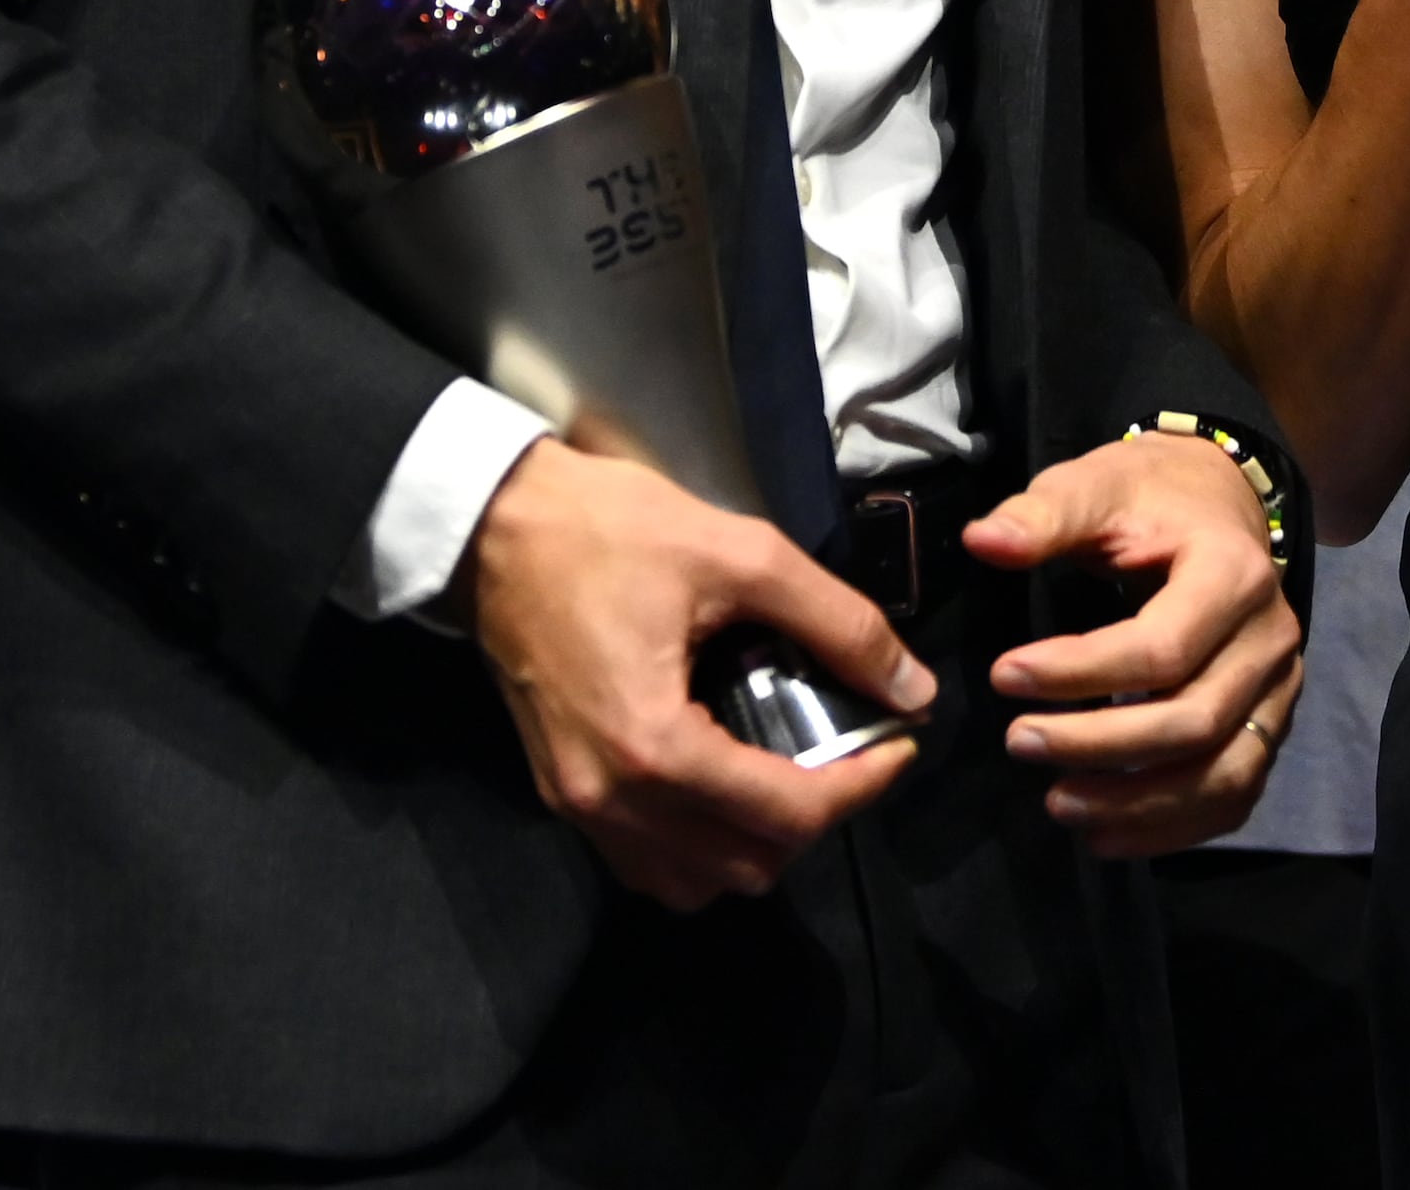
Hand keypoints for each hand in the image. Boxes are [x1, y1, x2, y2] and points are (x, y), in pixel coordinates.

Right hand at [459, 437, 929, 908]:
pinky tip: (724, 785)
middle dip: (813, 819)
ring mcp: (579, 807)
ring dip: (755, 846)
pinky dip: (698, 850)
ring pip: (694, 884)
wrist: (495, 526)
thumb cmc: (613, 530)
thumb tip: (915, 689)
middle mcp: (613, 801)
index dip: (863, 787)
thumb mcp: (741, 554)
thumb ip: (839, 623)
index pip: (787, 814)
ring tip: (787, 773)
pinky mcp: (560, 795)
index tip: (899, 742)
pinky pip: (644, 863)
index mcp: (657, 747)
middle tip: (845, 754)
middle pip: (746, 866)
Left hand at [966, 432, 1306, 859]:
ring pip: (1221, 774)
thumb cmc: (1149, 497)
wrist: (1218, 502)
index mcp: (1233, 574)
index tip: (1003, 676)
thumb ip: (1043, 516)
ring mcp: (1278, 689)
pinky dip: (1173, 826)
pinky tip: (1105, 834)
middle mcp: (1271, 639)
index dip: (1080, 674)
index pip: (1161, 649)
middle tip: (1019, 743)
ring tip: (1058, 805)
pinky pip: (1234, 794)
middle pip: (1193, 721)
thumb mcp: (1095, 485)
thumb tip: (983, 541)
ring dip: (1138, 805)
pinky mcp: (1270, 724)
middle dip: (1101, 746)